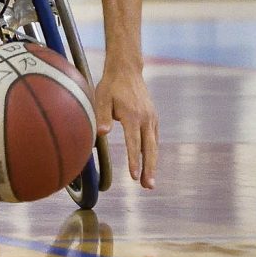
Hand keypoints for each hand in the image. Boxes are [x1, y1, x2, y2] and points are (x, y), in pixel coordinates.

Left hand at [94, 62, 158, 188]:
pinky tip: (150, 163)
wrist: (127, 69)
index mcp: (132, 116)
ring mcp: (151, 117)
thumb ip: (102, 116)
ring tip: (149, 182)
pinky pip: (154, 138)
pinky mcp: (153, 116)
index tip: (134, 176)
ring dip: (153, 164)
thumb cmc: (111, 86)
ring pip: (154, 145)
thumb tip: (101, 133)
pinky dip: (153, 151)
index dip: (134, 161)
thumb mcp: (102, 98)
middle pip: (149, 148)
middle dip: (149, 168)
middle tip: (148, 186)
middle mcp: (145, 118)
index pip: (134, 143)